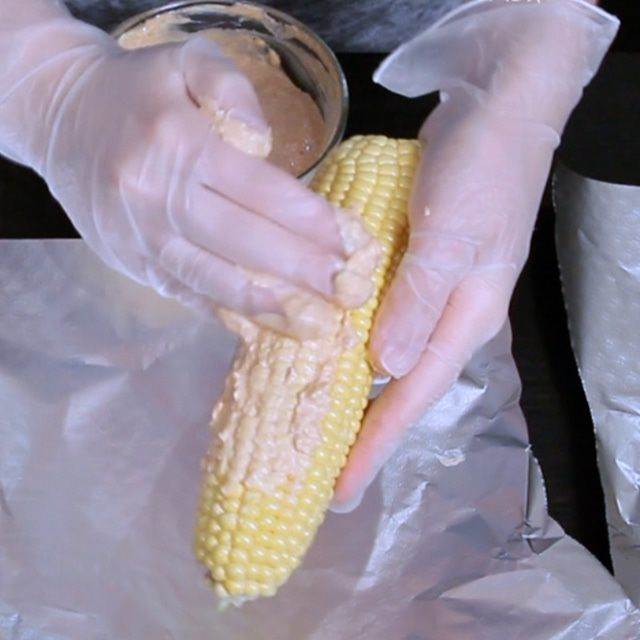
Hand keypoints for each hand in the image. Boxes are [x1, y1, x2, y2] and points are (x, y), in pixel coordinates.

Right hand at [0, 4, 375, 338]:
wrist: (63, 117)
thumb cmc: (138, 91)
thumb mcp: (185, 60)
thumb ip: (230, 88)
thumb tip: (262, 141)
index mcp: (178, 143)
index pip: (259, 190)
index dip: (310, 220)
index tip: (354, 243)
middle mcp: (158, 196)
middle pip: (242, 242)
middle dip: (302, 271)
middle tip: (352, 291)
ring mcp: (143, 238)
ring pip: (212, 279)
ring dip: (269, 307)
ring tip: (317, 324)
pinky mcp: (133, 264)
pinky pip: (185, 294)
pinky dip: (226, 314)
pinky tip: (264, 328)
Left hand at [332, 0, 617, 510]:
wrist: (496, 112)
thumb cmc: (480, 171)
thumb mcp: (451, 235)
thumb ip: (417, 299)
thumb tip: (384, 369)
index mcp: (461, 319)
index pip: (412, 398)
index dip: (375, 445)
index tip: (338, 490)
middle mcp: (444, 318)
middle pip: (398, 389)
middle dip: (361, 432)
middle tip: (318, 472)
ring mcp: (427, 294)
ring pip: (384, 358)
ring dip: (351, 391)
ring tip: (312, 424)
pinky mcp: (411, 270)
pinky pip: (374, 320)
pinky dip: (347, 342)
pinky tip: (319, 351)